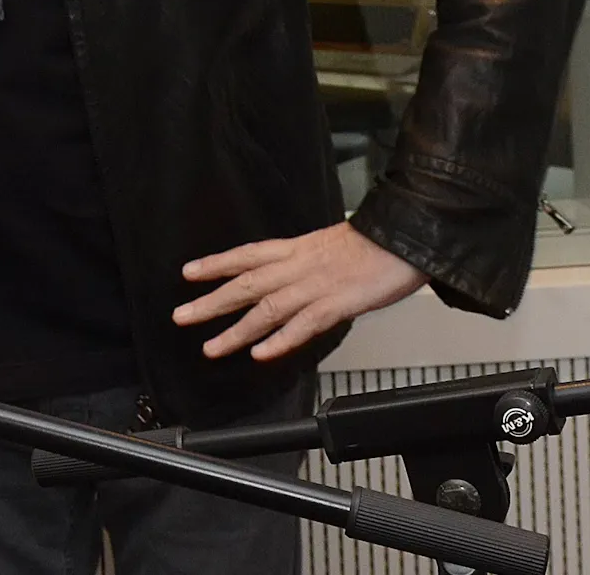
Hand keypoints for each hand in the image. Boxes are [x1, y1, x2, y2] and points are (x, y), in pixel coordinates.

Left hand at [172, 223, 425, 360]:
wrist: (408, 235)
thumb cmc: (375, 243)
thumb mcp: (329, 245)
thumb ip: (305, 262)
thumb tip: (288, 275)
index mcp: (297, 249)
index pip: (246, 254)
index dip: (215, 263)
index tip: (188, 273)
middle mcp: (299, 266)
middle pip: (246, 284)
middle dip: (211, 302)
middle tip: (181, 317)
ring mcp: (317, 285)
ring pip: (266, 309)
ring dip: (236, 331)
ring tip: (212, 348)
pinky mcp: (338, 303)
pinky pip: (304, 324)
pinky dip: (281, 340)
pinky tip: (261, 354)